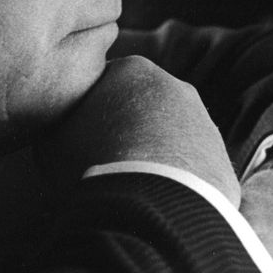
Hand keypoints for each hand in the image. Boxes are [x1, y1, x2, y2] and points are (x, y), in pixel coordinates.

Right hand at [35, 55, 240, 206]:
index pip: (105, 84)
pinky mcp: (222, 164)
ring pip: (170, 137)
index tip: (80, 139)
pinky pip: (192, 170)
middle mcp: (173, 87)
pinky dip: (176, 183)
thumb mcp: (50, 135)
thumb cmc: (89, 160)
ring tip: (131, 188)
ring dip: (154, 156)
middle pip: (142, 107)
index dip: (89, 113)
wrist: (148, 203)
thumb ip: (58, 122)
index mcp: (131, 69)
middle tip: (105, 162)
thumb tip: (59, 129)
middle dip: (127, 130)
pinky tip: (157, 202)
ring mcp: (203, 125)